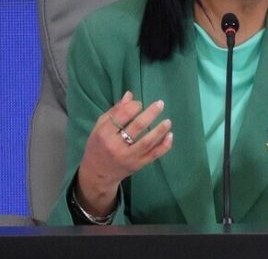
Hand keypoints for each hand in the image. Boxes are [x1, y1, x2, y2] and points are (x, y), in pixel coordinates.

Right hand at [76, 91, 173, 215]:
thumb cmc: (98, 146)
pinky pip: (154, 154)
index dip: (134, 106)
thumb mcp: (100, 127)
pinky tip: (170, 135)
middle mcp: (116, 146)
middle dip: (151, 113)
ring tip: (168, 121)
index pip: (122, 116)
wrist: (98, 173)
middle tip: (160, 104)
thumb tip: (130, 94)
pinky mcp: (138, 165)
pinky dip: (164, 145)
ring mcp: (129, 157)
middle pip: (137, 127)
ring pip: (148, 142)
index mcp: (104, 134)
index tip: (139, 103)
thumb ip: (114, 111)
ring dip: (160, 130)